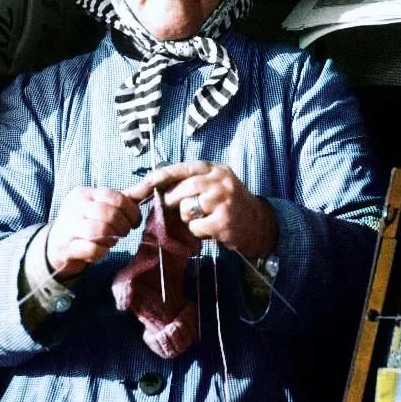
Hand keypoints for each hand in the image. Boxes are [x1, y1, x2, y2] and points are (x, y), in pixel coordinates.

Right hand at [44, 185, 144, 279]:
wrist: (55, 247)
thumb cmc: (84, 224)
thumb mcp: (101, 207)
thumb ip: (126, 197)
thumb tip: (153, 182)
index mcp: (84, 194)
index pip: (115, 197)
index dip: (131, 211)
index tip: (134, 221)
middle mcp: (74, 207)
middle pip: (109, 213)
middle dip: (123, 226)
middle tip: (124, 232)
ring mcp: (68, 227)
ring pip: (100, 230)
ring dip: (113, 238)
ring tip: (112, 241)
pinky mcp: (66, 248)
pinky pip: (92, 249)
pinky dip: (101, 251)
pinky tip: (100, 250)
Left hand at [144, 160, 278, 259]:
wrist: (259, 224)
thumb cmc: (231, 205)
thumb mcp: (216, 185)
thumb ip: (192, 182)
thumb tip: (157, 188)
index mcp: (214, 169)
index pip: (180, 169)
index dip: (158, 178)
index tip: (141, 186)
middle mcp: (219, 181)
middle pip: (180, 190)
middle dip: (172, 202)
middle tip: (183, 210)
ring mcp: (222, 200)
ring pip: (186, 209)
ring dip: (189, 219)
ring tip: (205, 219)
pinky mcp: (222, 220)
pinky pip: (195, 227)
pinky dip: (198, 232)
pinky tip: (212, 229)